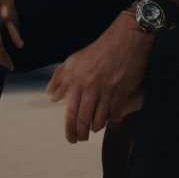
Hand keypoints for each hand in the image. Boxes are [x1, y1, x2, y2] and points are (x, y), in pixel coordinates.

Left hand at [46, 13, 152, 142]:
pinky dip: (112, 119)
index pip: (70, 112)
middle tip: (81, 139)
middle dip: (82, 134)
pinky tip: (111, 119)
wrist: (127, 38)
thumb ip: (60, 78)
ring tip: (95, 129)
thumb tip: (52, 97)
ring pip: (99, 119)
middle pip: (84, 120)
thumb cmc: (99, 49)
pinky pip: (115, 113)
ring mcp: (106, 90)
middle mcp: (89, 86)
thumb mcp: (74, 60)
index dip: (70, 129)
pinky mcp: (122, 91)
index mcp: (75, 80)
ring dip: (96, 127)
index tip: (71, 138)